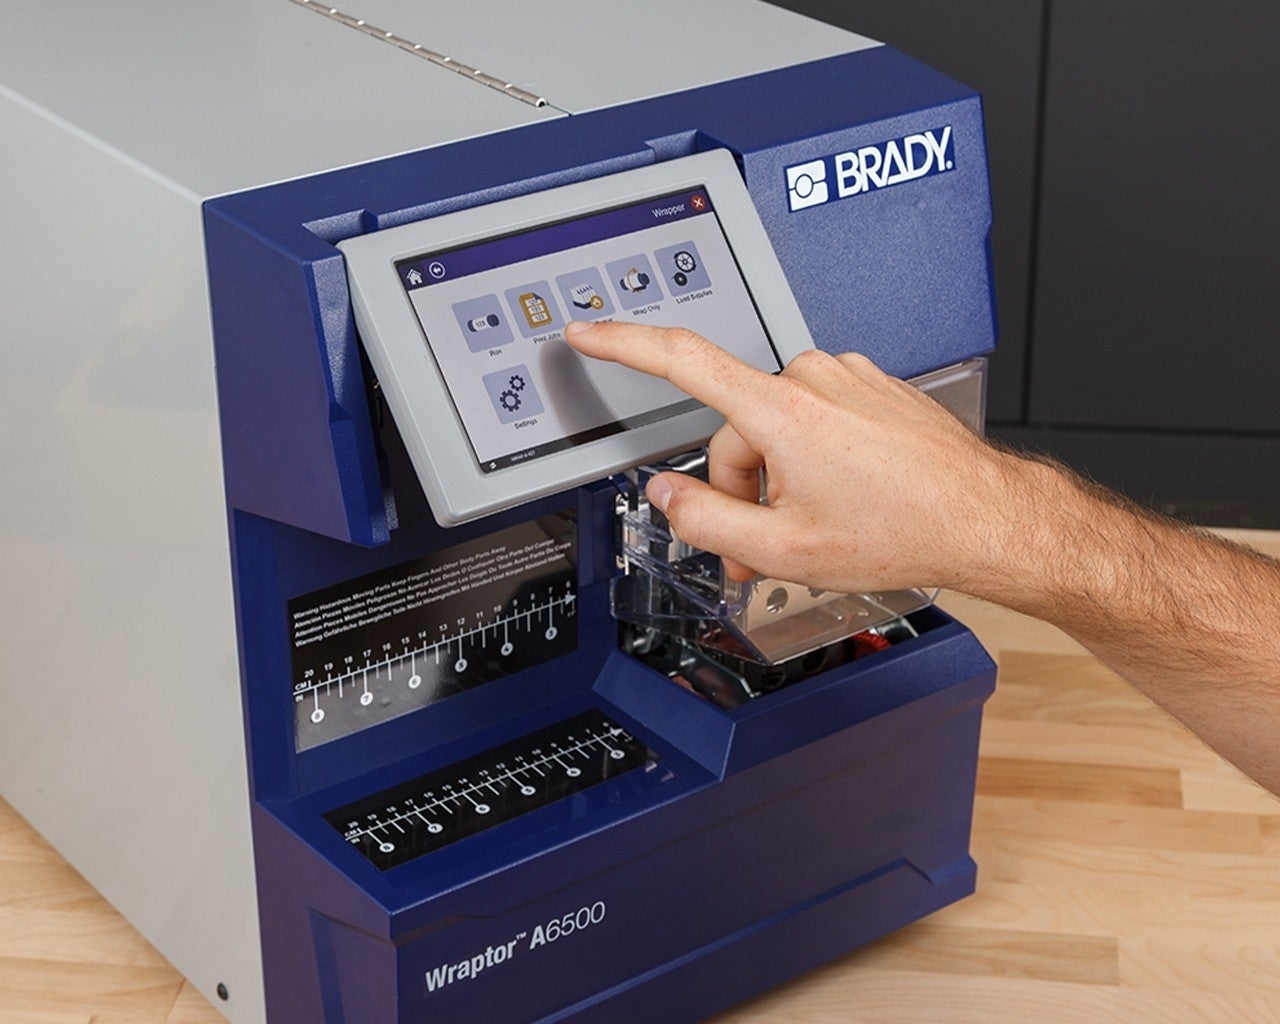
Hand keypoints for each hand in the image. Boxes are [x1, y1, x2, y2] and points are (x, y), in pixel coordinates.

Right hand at [564, 319, 1012, 593]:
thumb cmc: (903, 528)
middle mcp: (812, 378)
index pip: (681, 359)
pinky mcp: (870, 386)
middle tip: (756, 546)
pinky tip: (842, 498)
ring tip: (811, 527)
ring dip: (777, 477)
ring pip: (776, 427)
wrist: (982, 517)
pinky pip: (816, 417)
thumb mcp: (785, 549)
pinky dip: (812, 458)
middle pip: (735, 429)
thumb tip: (667, 494)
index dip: (624, 343)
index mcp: (781, 411)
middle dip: (738, 489)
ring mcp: (846, 378)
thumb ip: (705, 518)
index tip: (589, 332)